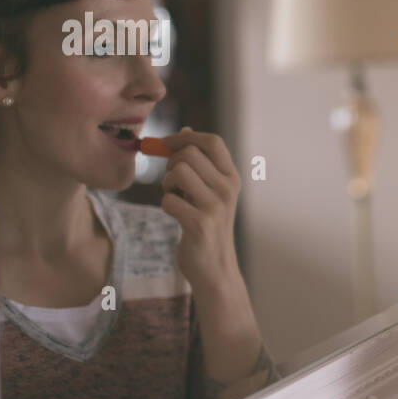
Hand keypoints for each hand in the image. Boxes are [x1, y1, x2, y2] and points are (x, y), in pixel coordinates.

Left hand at [158, 126, 241, 292]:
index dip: (184, 137)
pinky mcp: (200, 224)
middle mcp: (228, 189)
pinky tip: (176, 216)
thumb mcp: (209, 191)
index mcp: (232, 178)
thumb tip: (186, 130)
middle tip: (172, 181)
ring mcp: (215, 207)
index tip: (165, 144)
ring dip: (167, 184)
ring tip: (175, 197)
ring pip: (178, 173)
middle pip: (189, 154)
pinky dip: (166, 206)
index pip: (212, 141)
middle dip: (170, 163)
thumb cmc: (207, 226)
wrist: (214, 268)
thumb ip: (200, 162)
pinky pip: (168, 200)